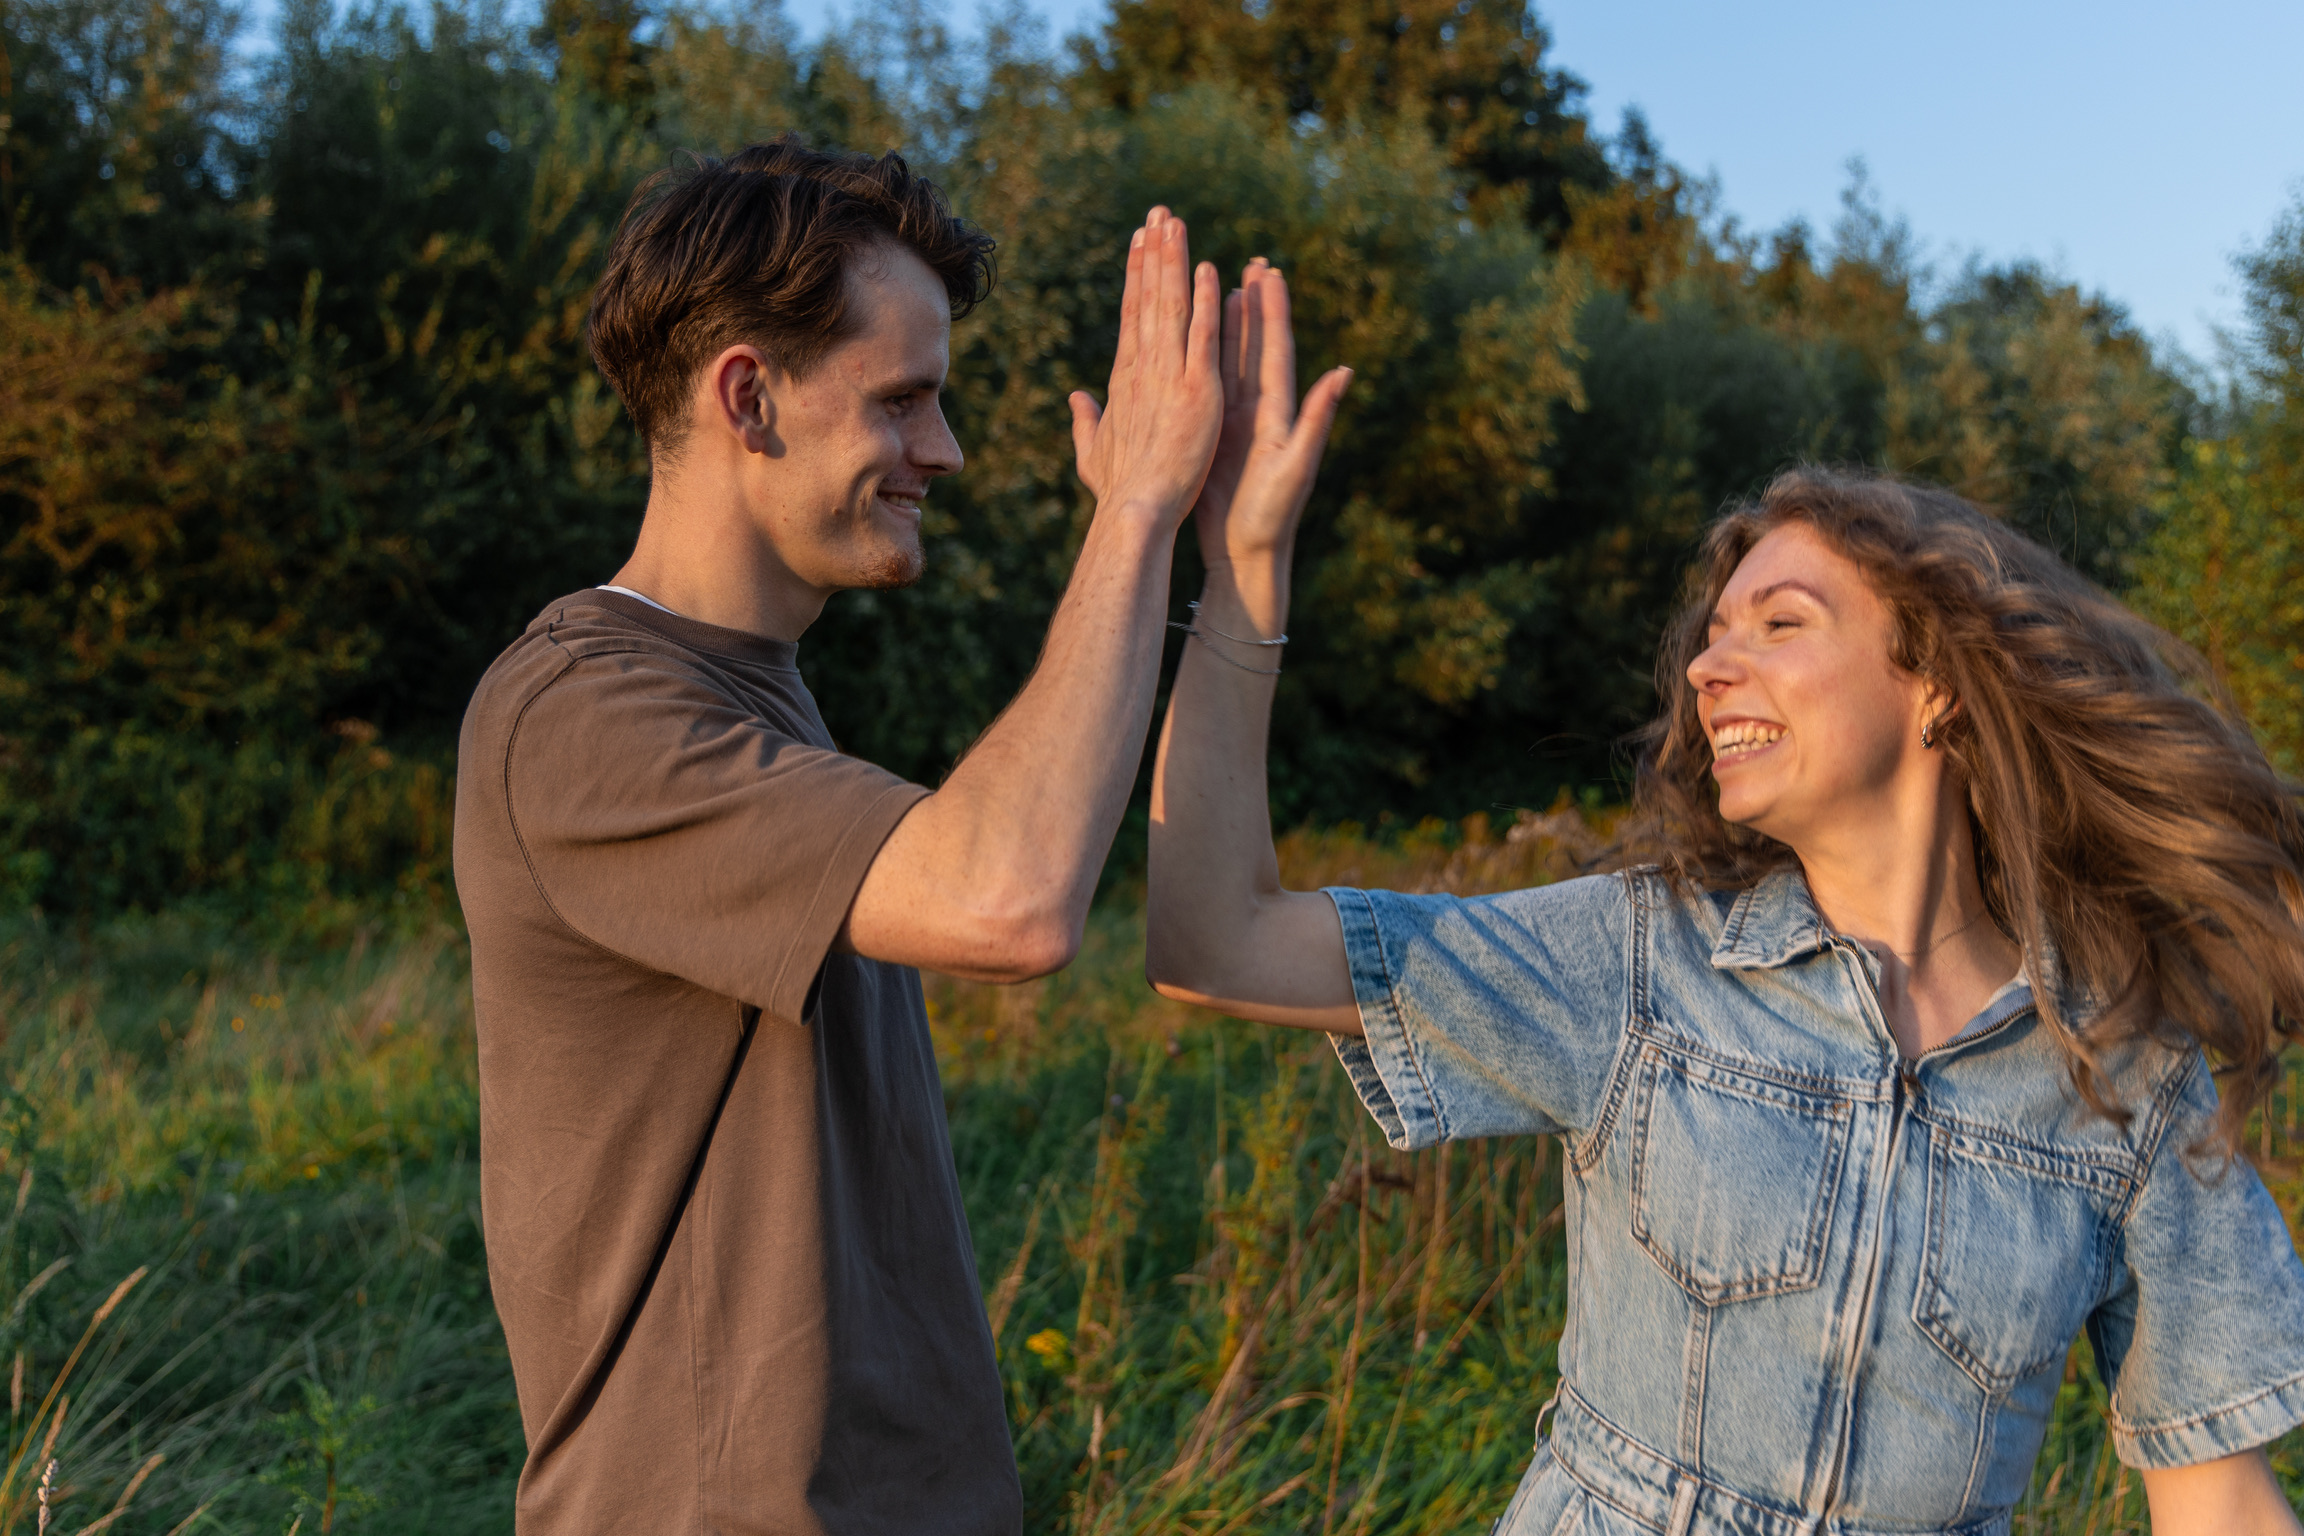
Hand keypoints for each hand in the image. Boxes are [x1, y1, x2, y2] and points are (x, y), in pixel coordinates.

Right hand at [1068, 208, 1224, 528]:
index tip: (1139, 244)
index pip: (1133, 317)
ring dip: (1174, 262)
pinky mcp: (1197, 390)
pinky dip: (1205, 302)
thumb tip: (1077, 397)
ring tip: (1174, 222)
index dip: (1136, 278)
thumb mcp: (1094, 451)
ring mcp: (1171, 376)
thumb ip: (1087, 421)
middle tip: (1158, 213)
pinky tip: (1206, 268)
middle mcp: (1145, 369)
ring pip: (1174, 307)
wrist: (1134, 512)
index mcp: (1125, 381)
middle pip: (1150, 300)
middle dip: (1154, 254)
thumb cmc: (1118, 492)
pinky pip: (1203, 336)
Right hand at [1194, 259, 1351, 568]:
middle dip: (1254, 305)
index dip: (1273, 311)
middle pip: (1255, 346)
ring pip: (1230, 362)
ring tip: (1222, 284)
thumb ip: (1318, 419)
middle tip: (1253, 263)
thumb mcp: (1297, 467)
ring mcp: (1237, 423)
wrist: (1246, 555)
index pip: (1276, 350)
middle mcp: (1260, 411)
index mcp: (1278, 412)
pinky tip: (1196, 339)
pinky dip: (1205, 359)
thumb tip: (1343, 372)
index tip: (1270, 272)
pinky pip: (1208, 388)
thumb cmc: (1273, 517)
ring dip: (1228, 325)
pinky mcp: (1214, 437)